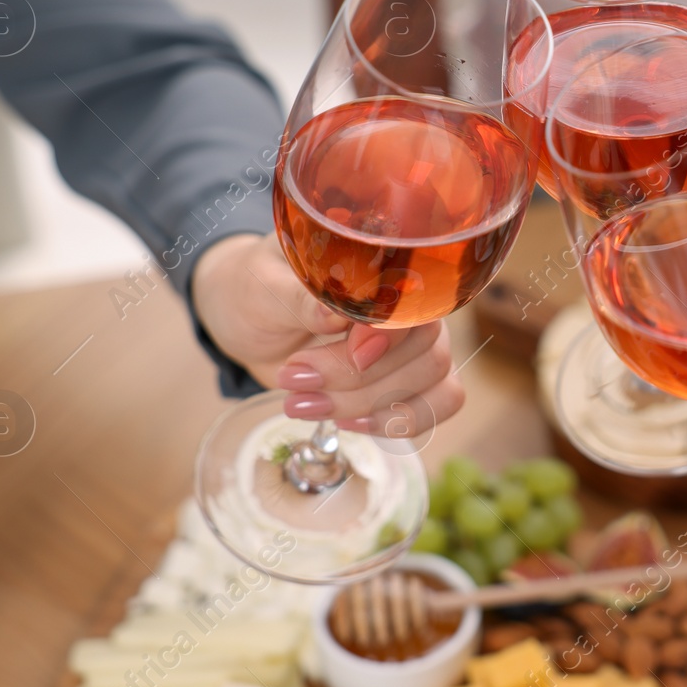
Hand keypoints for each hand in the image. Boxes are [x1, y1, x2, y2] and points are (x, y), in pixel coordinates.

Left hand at [191, 233, 463, 436]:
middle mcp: (412, 303)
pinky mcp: (410, 380)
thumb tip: (335, 313)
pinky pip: (438, 405)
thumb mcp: (267, 285)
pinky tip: (346, 422)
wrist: (248, 318)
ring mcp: (417, 343)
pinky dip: (395, 422)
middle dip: (359, 378)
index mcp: (386, 264)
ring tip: (301, 404)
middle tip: (294, 378)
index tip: (352, 354)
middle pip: (427, 351)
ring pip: (432, 383)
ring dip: (367, 404)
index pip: (418, 301)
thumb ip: (302, 298)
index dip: (392, 336)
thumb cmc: (258, 287)